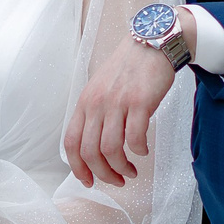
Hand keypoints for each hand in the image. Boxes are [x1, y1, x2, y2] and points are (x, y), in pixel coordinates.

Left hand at [65, 34, 182, 188]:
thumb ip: (94, 114)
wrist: (152, 43)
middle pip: (90, 152)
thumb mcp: (100, 88)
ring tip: (131, 170)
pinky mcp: (139, 102)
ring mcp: (117, 103)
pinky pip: (135, 138)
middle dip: (103, 174)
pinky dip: (139, 151)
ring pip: (111, 149)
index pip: (71, 143)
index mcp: (85, 103)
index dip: (78, 167)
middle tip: (117, 180)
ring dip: (121, 167)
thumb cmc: (128, 68)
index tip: (89, 180)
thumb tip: (94, 147)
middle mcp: (97, 104)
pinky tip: (143, 150)